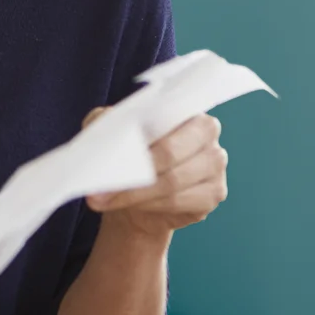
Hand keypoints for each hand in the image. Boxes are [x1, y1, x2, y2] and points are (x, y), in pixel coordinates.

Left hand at [79, 108, 227, 242]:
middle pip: (170, 153)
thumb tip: (107, 135)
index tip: (112, 154)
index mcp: (187, 108)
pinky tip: (130, 206)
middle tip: (99, 187)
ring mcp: (215, 165)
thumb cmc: (129, 153)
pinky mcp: (213, 194)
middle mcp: (208, 134)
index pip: (167, 119)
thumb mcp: (112, 129)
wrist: (137, 194)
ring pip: (172, 183)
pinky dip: (149, 205)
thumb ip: (107, 121)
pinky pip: (178, 202)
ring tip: (103, 199)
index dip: (139, 138)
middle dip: (133, 173)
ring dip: (133, 194)